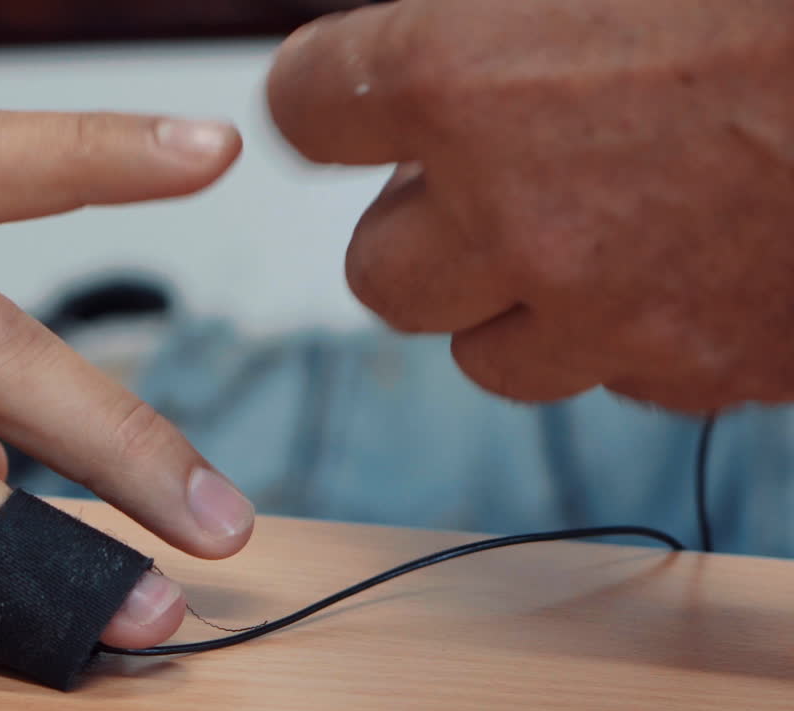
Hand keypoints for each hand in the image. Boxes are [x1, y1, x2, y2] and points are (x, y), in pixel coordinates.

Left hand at [267, 0, 793, 411]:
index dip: (330, 99)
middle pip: (377, 271)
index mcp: (465, 71)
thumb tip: (438, 32)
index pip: (309, 107)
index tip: (351, 99)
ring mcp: (609, 308)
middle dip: (418, 226)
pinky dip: (619, 332)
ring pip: (482, 352)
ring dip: (509, 297)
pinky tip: (679, 261)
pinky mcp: (701, 369)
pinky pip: (608, 374)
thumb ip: (497, 7)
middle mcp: (514, 209)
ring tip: (580, 229)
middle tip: (476, 177)